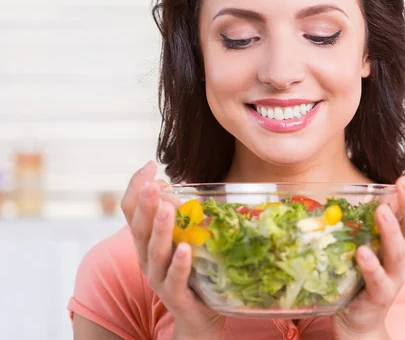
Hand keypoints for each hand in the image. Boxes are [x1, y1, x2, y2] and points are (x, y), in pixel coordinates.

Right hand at [121, 161, 225, 338]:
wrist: (197, 315)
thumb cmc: (191, 270)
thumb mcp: (182, 236)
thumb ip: (178, 214)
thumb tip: (177, 185)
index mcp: (146, 241)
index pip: (131, 210)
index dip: (136, 187)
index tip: (149, 165)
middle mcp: (146, 258)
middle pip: (138, 228)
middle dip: (144, 204)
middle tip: (152, 184)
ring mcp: (158, 278)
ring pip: (155, 252)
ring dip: (160, 230)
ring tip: (166, 209)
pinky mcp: (175, 295)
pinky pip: (175, 279)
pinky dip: (179, 264)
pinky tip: (185, 249)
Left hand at [332, 166, 404, 339]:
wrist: (361, 320)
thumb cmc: (366, 275)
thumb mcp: (373, 244)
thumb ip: (372, 221)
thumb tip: (359, 187)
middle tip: (403, 181)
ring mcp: (394, 279)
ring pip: (400, 254)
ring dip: (392, 230)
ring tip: (382, 210)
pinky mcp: (378, 297)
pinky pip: (377, 281)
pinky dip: (371, 266)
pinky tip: (362, 252)